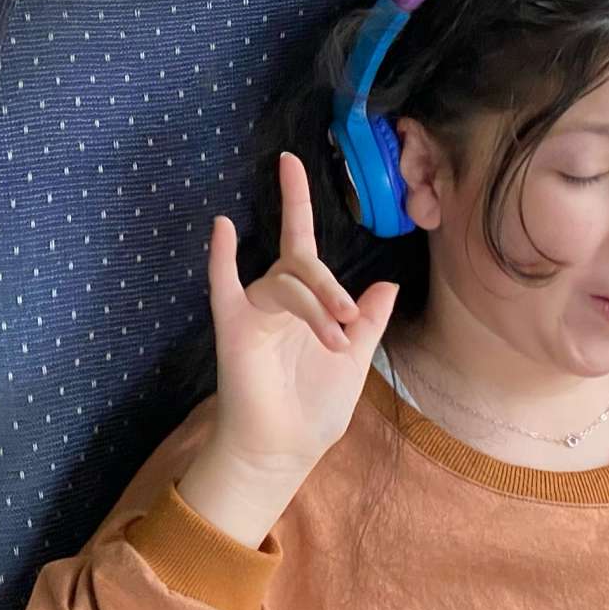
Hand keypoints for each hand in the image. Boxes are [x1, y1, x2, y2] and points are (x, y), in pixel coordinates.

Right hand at [174, 153, 395, 547]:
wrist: (284, 450)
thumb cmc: (315, 409)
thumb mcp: (357, 362)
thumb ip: (369, 322)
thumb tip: (387, 283)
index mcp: (306, 301)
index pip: (303, 241)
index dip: (297, 199)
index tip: (290, 159)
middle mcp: (277, 298)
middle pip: (301, 264)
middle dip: (329, 286)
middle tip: (348, 317)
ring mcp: (252, 310)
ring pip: (284, 282)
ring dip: (315, 306)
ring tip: (335, 342)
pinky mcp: (232, 327)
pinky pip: (223, 284)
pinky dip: (221, 257)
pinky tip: (225, 229)